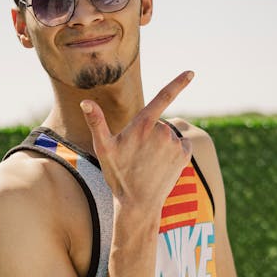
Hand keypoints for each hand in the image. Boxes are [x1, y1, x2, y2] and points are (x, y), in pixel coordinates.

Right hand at [80, 71, 192, 214]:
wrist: (138, 204)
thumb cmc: (118, 175)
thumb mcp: (103, 148)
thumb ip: (96, 122)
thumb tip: (85, 101)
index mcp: (143, 124)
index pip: (163, 97)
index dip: (178, 83)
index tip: (191, 72)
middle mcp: (162, 131)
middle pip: (158, 124)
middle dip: (150, 135)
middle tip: (137, 156)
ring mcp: (175, 144)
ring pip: (169, 136)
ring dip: (160, 145)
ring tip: (148, 164)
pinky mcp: (184, 156)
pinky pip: (180, 146)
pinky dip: (173, 153)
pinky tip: (161, 166)